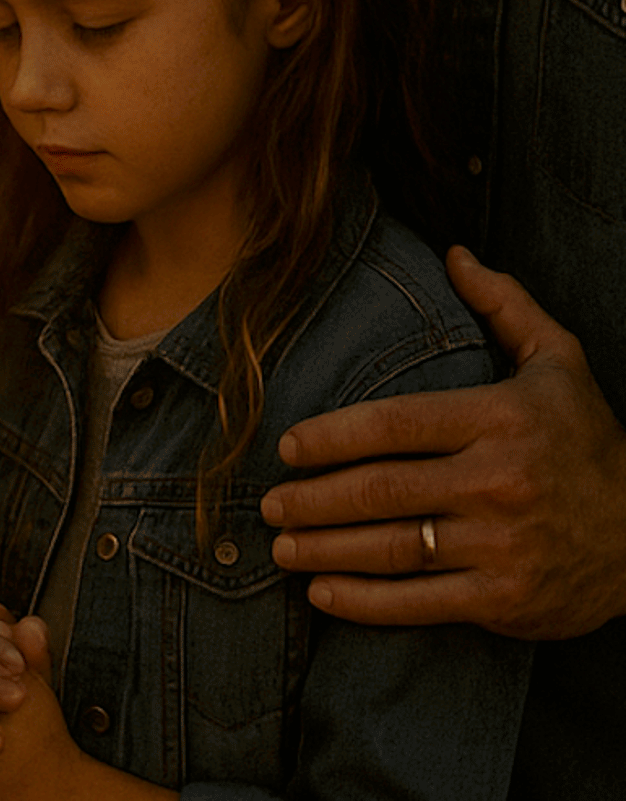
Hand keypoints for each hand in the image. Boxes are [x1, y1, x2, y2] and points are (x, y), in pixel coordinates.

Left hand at [262, 245, 625, 637]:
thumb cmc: (587, 440)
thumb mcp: (560, 362)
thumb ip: (504, 305)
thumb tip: (454, 253)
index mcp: (500, 418)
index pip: (395, 424)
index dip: (332, 436)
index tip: (288, 446)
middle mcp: (499, 482)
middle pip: (382, 490)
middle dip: (313, 497)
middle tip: (267, 500)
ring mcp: (504, 546)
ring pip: (393, 548)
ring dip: (325, 550)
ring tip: (279, 546)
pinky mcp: (508, 601)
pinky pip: (421, 603)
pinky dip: (365, 602)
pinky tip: (322, 591)